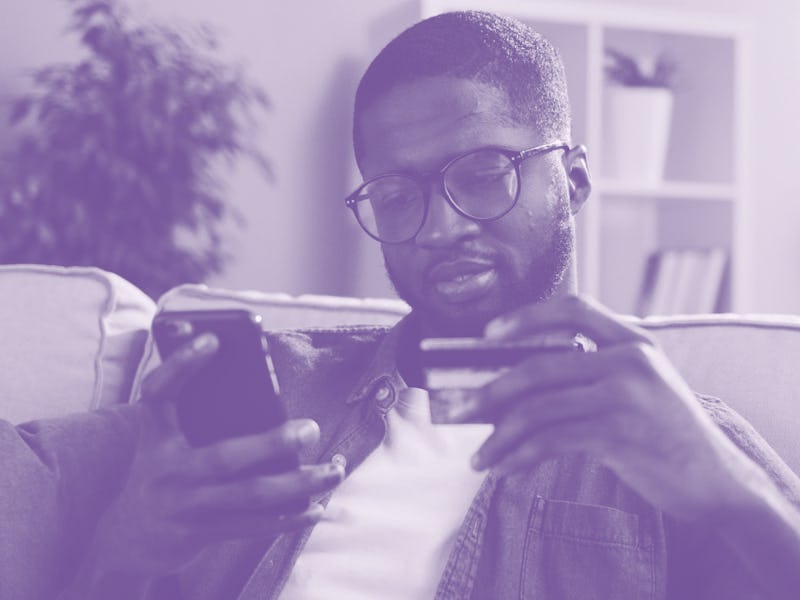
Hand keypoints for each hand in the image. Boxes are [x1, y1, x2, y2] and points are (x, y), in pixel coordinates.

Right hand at [78, 333, 343, 579]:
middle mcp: (166, 469)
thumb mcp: (163, 440)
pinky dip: (288, 517)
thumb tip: (263, 393)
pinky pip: (252, 526)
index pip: (160, 392)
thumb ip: (196, 415)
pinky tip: (317, 507)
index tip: (213, 339)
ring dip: (299, 483)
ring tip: (335, 469)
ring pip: (250, 495)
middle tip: (313, 429)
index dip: (182, 365)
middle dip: (273, 443)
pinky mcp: (199, 534)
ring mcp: (183, 506)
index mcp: (155, 434)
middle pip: (225, 457)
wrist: (124, 538)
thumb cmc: (161, 471)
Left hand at [448, 295, 761, 521]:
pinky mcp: (618, 435)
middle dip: (492, 390)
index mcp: (634, 341)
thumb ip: (595, 372)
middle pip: (539, 366)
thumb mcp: (641, 386)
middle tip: (462, 408)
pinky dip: (519, 456)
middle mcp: (629, 362)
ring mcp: (624, 397)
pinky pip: (550, 441)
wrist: (715, 479)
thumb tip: (518, 382)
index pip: (574, 308)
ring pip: (538, 409)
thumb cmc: (666, 433)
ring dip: (499, 437)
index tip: (490, 333)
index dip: (527, 316)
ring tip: (480, 458)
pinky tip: (506, 468)